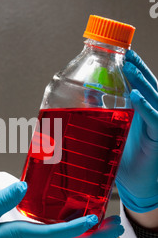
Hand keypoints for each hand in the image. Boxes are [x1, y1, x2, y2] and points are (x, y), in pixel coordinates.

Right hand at [0, 182, 123, 237]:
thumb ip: (1, 202)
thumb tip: (22, 187)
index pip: (56, 234)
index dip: (76, 227)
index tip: (94, 218)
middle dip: (96, 235)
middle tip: (117, 226)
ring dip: (88, 235)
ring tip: (106, 223)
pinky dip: (73, 236)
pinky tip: (77, 226)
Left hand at [116, 50, 157, 212]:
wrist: (135, 185)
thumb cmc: (122, 159)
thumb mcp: (108, 130)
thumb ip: (100, 110)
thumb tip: (87, 91)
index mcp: (141, 109)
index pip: (139, 82)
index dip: (133, 66)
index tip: (121, 51)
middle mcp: (152, 113)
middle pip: (148, 84)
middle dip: (137, 68)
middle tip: (125, 53)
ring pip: (153, 96)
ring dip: (141, 81)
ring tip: (128, 67)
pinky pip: (155, 118)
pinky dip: (146, 106)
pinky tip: (137, 96)